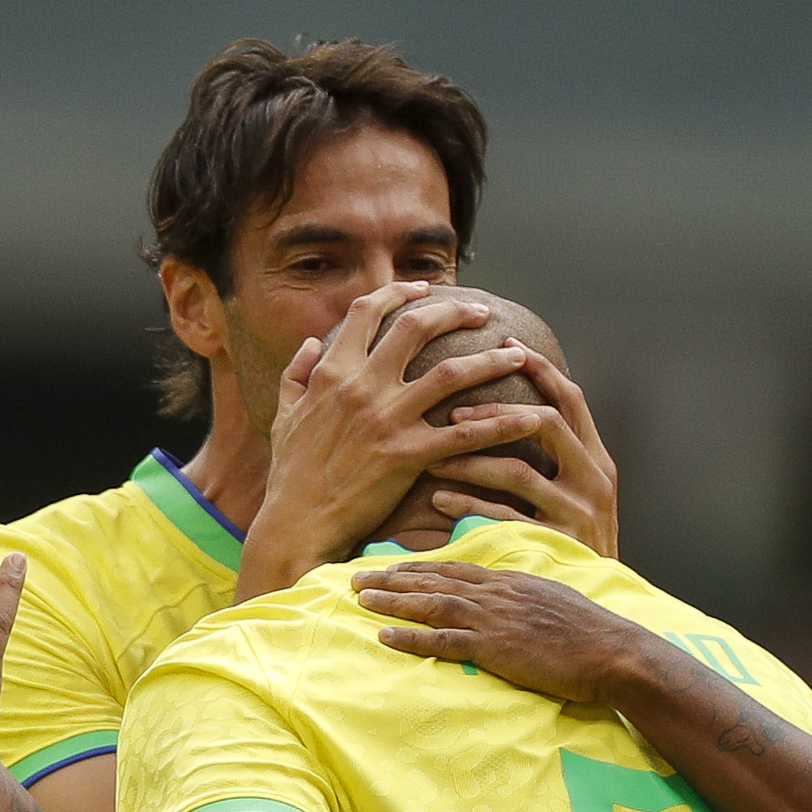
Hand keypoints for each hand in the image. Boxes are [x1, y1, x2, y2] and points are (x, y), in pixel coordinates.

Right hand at [236, 283, 547, 599]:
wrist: (295, 523)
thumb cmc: (289, 476)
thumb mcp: (282, 416)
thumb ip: (297, 374)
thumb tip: (311, 343)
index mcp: (333, 371)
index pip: (367, 311)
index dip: (397, 293)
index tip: (422, 288)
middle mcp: (362, 385)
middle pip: (416, 328)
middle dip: (454, 312)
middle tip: (483, 313)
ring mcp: (387, 419)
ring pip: (450, 374)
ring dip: (489, 359)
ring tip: (517, 355)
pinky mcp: (407, 456)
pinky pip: (465, 436)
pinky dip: (500, 424)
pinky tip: (529, 418)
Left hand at [353, 559, 641, 701]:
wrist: (613, 651)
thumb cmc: (593, 634)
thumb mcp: (557, 602)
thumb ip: (528, 599)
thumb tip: (515, 605)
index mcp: (512, 580)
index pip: (456, 568)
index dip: (420, 567)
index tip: (392, 567)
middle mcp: (497, 592)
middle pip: (435, 579)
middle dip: (392, 576)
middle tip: (356, 576)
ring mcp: (494, 618)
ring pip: (431, 603)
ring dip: (391, 601)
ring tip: (359, 598)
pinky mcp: (495, 647)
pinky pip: (443, 641)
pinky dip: (410, 638)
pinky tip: (383, 637)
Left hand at [432, 341, 618, 557]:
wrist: (598, 616)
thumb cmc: (580, 551)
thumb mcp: (583, 499)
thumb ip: (561, 461)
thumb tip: (519, 419)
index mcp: (600, 462)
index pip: (573, 401)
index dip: (542, 370)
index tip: (507, 347)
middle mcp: (594, 481)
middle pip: (545, 424)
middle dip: (495, 414)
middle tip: (453, 411)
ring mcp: (577, 514)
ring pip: (518, 471)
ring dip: (470, 459)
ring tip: (433, 456)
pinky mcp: (555, 546)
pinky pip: (503, 518)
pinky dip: (467, 506)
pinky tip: (439, 501)